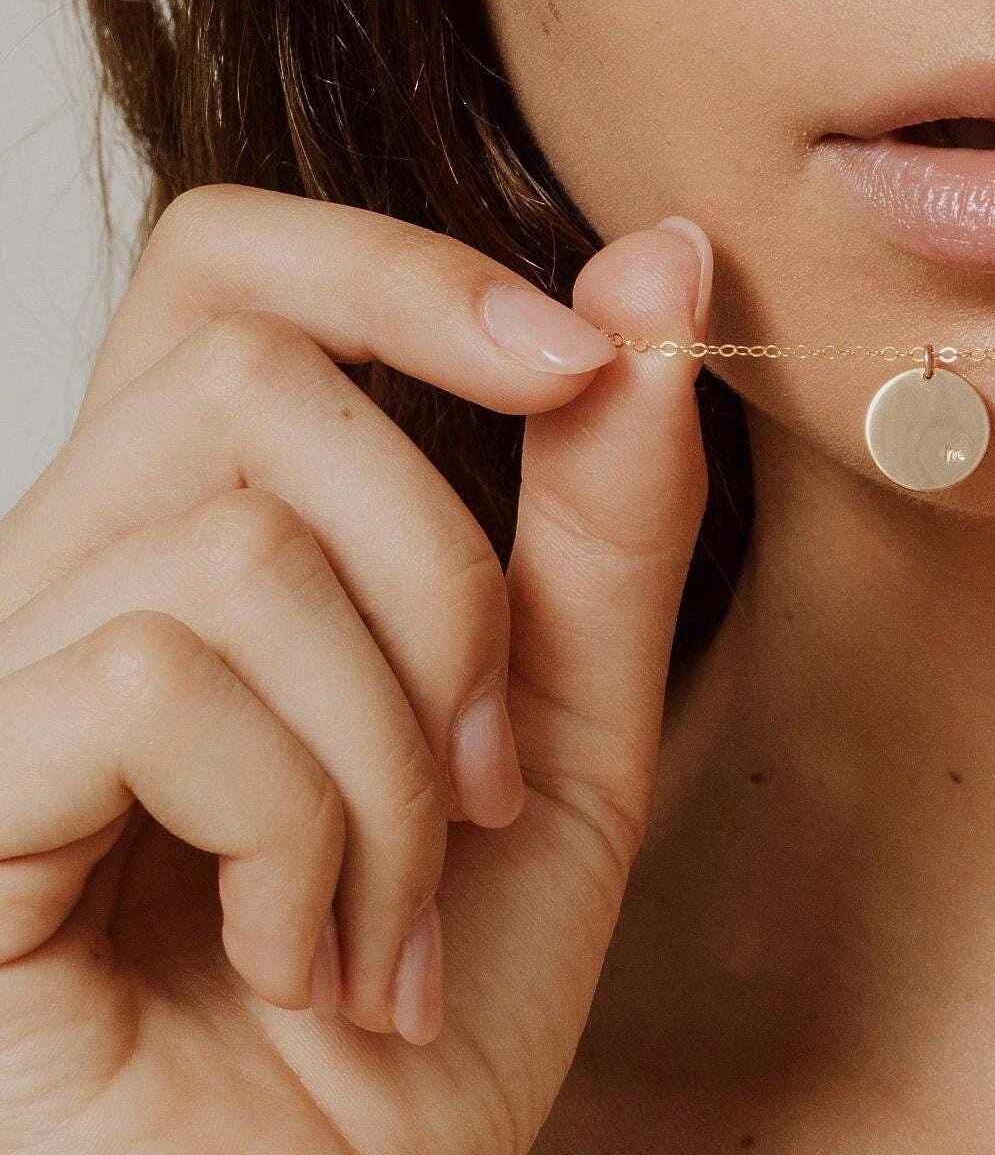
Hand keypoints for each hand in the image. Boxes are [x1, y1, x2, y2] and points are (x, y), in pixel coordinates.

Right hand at [0, 184, 711, 1153]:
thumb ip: (608, 506)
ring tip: (391, 907)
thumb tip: (662, 261)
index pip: (231, 266)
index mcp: (189, 534)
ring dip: (391, 751)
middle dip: (442, 577)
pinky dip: (299, 829)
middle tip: (484, 780)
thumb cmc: (426, 1005)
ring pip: (234, 541)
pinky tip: (299, 954)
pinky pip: (156, 682)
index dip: (400, 268)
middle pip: (253, 376)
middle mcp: (58, 579)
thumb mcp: (568, 727)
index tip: (576, 359)